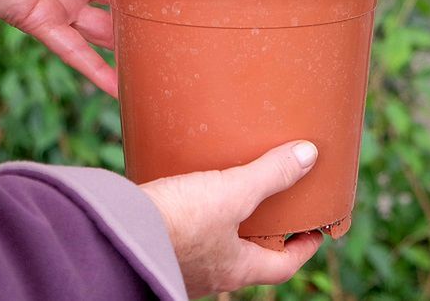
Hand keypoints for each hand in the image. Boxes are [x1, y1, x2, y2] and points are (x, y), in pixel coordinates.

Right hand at [140, 141, 323, 297]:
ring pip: (217, 245)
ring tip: (234, 190)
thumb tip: (308, 156)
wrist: (115, 229)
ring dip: (229, 223)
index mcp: (236, 269)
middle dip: (264, 234)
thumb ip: (270, 175)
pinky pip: (186, 232)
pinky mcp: (159, 244)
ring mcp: (183, 262)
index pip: (282, 268)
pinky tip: (190, 189)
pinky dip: (196, 213)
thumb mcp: (232, 193)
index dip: (302, 248)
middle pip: (250, 258)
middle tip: (275, 205)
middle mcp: (211, 274)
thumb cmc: (178, 222)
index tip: (314, 231)